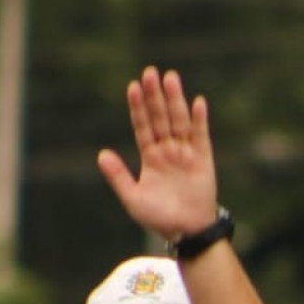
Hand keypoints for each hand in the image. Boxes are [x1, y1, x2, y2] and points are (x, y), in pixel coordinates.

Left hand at [96, 66, 219, 244]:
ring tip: (170, 78)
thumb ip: (118, 176)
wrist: (187, 231)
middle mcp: (168, 150)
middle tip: (150, 72)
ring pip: (179, 121)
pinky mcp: (203, 159)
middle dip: (155, 96)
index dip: (138, 108)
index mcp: (150, 157)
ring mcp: (186, 153)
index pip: (143, 126)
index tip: (132, 87)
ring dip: (175, 100)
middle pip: (160, 117)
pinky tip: (197, 102)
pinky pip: (201, 136)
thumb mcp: (132, 198)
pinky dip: (200, 120)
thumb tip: (100, 153)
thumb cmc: (159, 218)